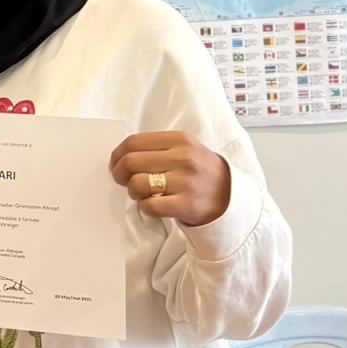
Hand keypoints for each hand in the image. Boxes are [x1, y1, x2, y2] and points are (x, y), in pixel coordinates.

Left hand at [109, 132, 231, 227]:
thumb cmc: (200, 173)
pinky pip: (149, 206)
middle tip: (124, 182)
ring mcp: (186, 182)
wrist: (231, 198)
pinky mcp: (186, 205)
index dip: (117, 155)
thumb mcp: (185, 149)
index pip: (134, 142)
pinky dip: (145, 207)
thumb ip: (157, 148)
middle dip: (120, 174)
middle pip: (131, 162)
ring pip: (137, 184)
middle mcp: (184, 158)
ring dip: (134, 192)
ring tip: (144, 194)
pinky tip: (154, 205)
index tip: (115, 165)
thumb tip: (120, 157)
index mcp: (180, 140)